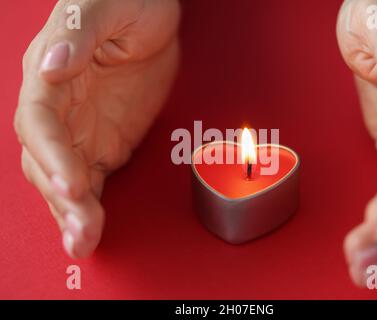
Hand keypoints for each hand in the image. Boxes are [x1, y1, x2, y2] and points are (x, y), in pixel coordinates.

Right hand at [14, 0, 179, 257]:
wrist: (155, 16)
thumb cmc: (130, 0)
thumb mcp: (108, 5)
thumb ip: (80, 33)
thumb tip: (51, 69)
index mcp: (51, 72)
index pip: (39, 120)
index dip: (51, 153)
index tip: (72, 181)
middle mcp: (58, 107)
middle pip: (46, 159)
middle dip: (61, 197)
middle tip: (83, 229)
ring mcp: (80, 130)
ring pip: (64, 178)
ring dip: (72, 213)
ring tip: (84, 242)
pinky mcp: (103, 145)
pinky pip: (92, 181)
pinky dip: (90, 208)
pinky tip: (91, 231)